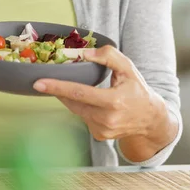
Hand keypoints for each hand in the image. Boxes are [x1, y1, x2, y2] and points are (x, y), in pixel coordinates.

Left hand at [33, 45, 158, 141]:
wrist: (150, 119)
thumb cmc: (138, 90)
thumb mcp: (128, 68)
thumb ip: (108, 56)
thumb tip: (84, 54)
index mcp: (113, 102)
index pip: (79, 93)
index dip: (57, 87)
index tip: (39, 83)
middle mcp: (106, 119)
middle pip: (73, 102)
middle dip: (58, 90)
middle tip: (44, 79)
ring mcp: (101, 130)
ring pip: (76, 109)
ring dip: (70, 97)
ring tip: (69, 85)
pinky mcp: (98, 135)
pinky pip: (82, 116)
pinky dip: (81, 106)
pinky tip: (88, 100)